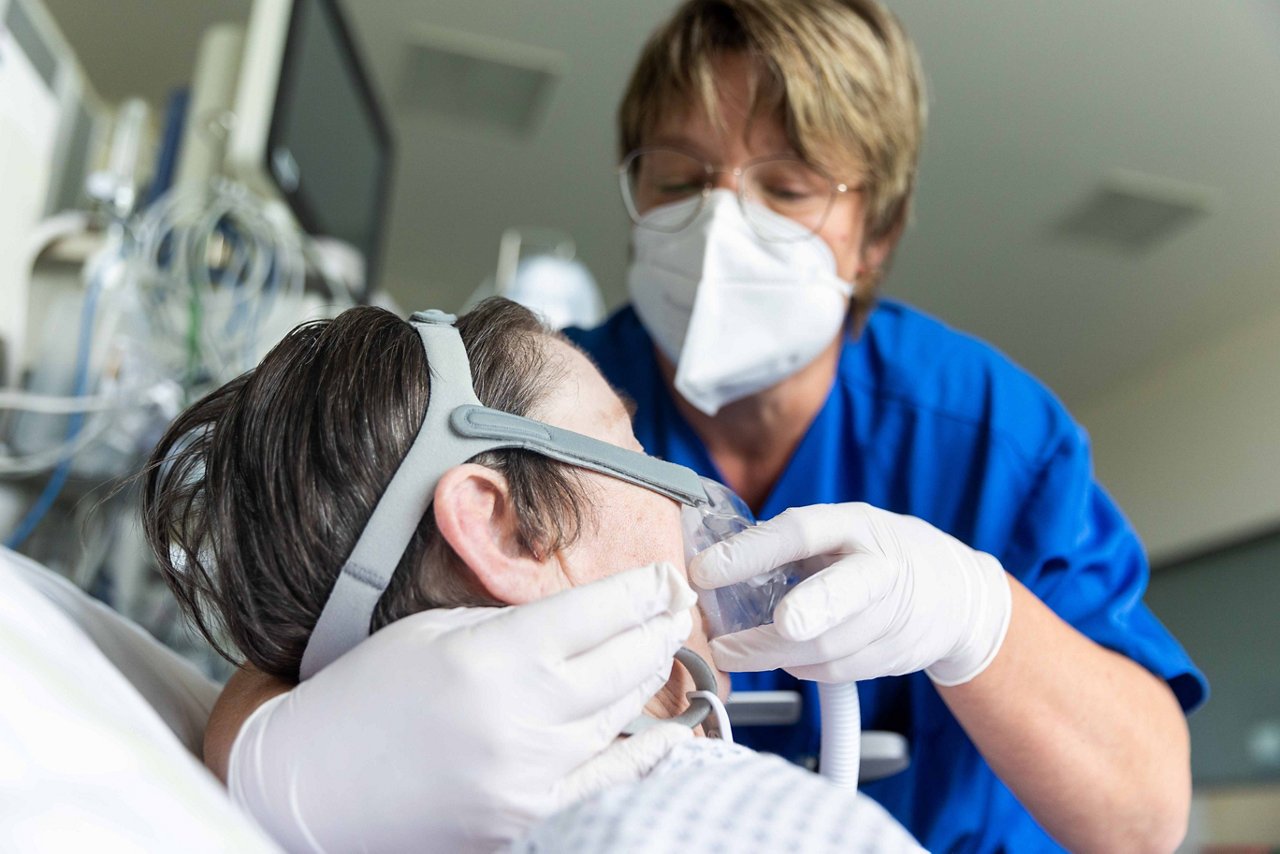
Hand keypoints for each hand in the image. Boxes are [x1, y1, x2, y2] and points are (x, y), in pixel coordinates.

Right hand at [228, 562, 696, 852]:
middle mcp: (518, 716)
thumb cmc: (365, 697)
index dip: (641, 591)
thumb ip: (511, 624)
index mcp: (491, 657)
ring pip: (618, 716)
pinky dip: (647, 754)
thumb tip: (578, 620)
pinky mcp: (525, 816)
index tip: (666, 577)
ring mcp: (526, 774)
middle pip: (620, 662)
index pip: (594, 613)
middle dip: (660, 627)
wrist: (311, 785)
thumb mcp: (433, 631)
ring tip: (665, 648)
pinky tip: (674, 730)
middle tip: (680, 605)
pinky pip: (606, 781)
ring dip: (650, 676)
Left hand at [690, 504, 1010, 685]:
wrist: (955, 593)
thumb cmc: (876, 553)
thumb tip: (715, 560)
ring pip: (828, 648)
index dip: (752, 551)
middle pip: (839, 596)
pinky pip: (834, 671)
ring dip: (771, 654)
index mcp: (857, 526)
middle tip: (741, 639)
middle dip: (799, 614)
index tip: (704, 571)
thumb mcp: (841, 529)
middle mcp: (879, 570)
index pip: (801, 532)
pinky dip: (800, 667)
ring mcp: (892, 618)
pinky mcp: (894, 658)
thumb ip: (789, 544)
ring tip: (730, 650)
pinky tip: (782, 655)